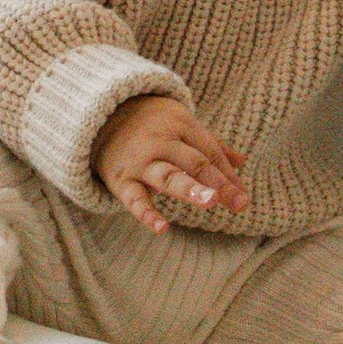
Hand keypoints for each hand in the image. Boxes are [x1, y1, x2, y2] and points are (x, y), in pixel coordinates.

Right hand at [95, 94, 249, 236]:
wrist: (100, 115)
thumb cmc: (150, 124)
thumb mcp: (180, 124)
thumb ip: (210, 144)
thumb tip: (242, 162)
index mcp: (181, 123)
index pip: (210, 152)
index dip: (228, 176)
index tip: (242, 198)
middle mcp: (162, 141)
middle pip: (194, 162)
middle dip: (218, 182)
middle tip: (239, 202)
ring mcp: (141, 161)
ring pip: (167, 175)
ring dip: (189, 188)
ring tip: (210, 202)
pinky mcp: (121, 180)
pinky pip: (135, 199)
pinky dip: (147, 214)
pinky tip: (162, 227)